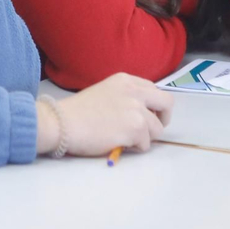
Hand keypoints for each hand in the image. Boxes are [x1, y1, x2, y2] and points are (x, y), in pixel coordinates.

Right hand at [37, 73, 173, 156]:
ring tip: (124, 139)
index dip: (154, 105)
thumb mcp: (105, 91)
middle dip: (163, 119)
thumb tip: (141, 113)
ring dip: (144, 138)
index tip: (149, 115)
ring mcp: (137, 110)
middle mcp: (135, 92)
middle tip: (151, 130)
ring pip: (157, 129)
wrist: (62, 123)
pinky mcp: (136, 129)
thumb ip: (126, 96)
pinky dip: (134, 148)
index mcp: (126, 80)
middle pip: (167, 104)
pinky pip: (145, 145)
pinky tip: (118, 144)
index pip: (155, 90)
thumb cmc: (77, 111)